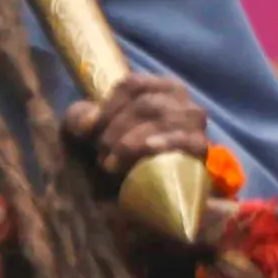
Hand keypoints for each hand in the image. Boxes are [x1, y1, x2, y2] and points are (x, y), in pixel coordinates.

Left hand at [73, 72, 211, 185]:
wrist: (130, 193)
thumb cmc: (108, 153)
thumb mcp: (83, 132)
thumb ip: (78, 117)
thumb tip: (87, 124)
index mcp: (157, 88)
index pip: (132, 84)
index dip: (107, 108)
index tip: (90, 132)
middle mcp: (181, 102)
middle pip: (146, 104)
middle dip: (116, 130)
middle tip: (102, 154)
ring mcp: (194, 125)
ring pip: (163, 119)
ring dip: (131, 142)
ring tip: (113, 164)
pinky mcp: (200, 150)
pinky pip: (188, 140)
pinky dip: (166, 143)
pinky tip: (149, 148)